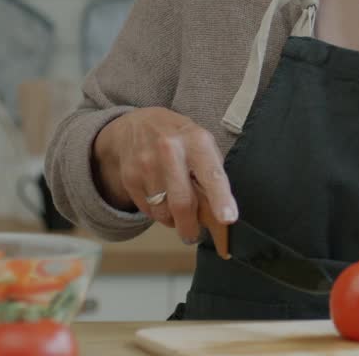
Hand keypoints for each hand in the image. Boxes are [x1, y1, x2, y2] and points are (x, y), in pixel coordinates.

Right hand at [93, 107, 235, 253]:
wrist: (137, 124)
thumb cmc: (180, 138)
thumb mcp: (201, 143)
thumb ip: (211, 172)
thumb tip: (219, 210)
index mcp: (197, 141)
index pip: (212, 174)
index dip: (221, 198)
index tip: (228, 219)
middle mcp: (170, 150)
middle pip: (182, 202)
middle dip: (190, 226)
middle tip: (193, 235)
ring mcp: (146, 164)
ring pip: (163, 211)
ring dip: (173, 220)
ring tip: (177, 211)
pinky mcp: (130, 177)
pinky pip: (148, 210)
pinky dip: (158, 212)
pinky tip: (161, 199)